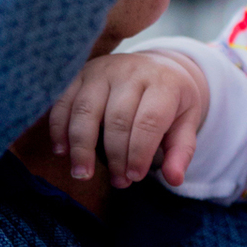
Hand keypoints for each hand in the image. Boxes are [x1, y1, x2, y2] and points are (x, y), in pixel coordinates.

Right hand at [49, 49, 207, 189]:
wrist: (157, 65)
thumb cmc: (171, 100)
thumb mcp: (187, 121)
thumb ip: (182, 151)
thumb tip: (175, 180)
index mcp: (164, 82)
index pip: (148, 121)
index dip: (139, 153)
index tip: (134, 177)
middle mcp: (132, 71)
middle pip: (117, 119)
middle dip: (115, 155)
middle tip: (118, 181)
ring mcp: (103, 70)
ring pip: (86, 110)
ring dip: (81, 146)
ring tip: (83, 174)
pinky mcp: (81, 73)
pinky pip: (63, 101)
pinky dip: (59, 128)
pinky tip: (62, 152)